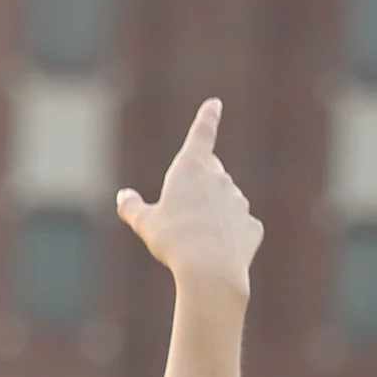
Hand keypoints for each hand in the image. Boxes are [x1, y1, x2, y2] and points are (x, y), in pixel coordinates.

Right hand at [115, 97, 262, 299]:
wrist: (211, 273)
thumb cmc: (174, 243)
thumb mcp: (145, 224)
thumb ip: (133, 208)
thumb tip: (123, 198)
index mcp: (191, 167)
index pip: (202, 133)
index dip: (208, 117)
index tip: (215, 104)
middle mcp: (220, 178)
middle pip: (211, 172)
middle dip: (201, 185)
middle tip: (185, 214)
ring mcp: (239, 201)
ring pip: (227, 201)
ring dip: (215, 213)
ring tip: (199, 241)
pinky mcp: (253, 227)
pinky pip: (240, 228)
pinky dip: (231, 237)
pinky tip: (220, 253)